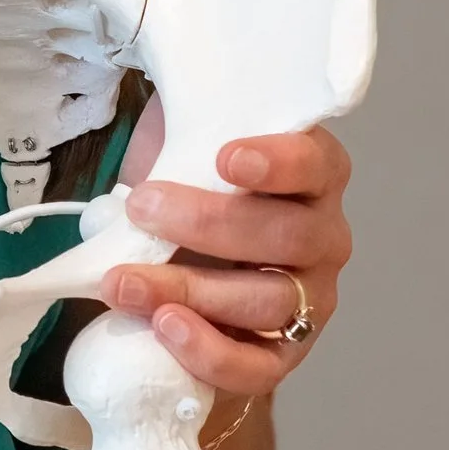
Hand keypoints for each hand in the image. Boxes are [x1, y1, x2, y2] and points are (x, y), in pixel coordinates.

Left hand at [98, 111, 351, 404]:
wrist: (185, 259)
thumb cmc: (191, 184)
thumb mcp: (189, 136)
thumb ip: (190, 113)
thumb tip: (163, 82)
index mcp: (315, 175)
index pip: (314, 165)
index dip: (276, 162)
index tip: (223, 157)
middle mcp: (325, 238)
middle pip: (285, 237)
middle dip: (207, 224)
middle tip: (141, 208)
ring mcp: (310, 301)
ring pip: (267, 303)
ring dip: (190, 291)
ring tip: (123, 282)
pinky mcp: (284, 354)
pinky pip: (259, 367)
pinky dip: (210, 353)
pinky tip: (165, 328)